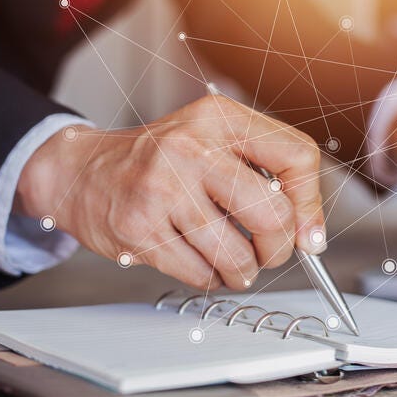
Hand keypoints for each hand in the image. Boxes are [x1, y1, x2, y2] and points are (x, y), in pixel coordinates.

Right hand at [14, 95, 324, 290]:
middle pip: (274, 214)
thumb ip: (267, 175)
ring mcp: (162, 188)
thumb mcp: (216, 143)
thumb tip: (311, 235)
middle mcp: (192, 147)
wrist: (84, 172)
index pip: (297, 156)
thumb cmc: (162, 162)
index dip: (311, 204)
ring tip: (233, 261)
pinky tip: (199, 260)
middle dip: (279, 249)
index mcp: (220, 118)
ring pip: (237, 255)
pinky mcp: (139, 228)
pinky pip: (201, 274)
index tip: (309, 234)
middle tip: (268, 253)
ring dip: (243, 271)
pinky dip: (210, 278)